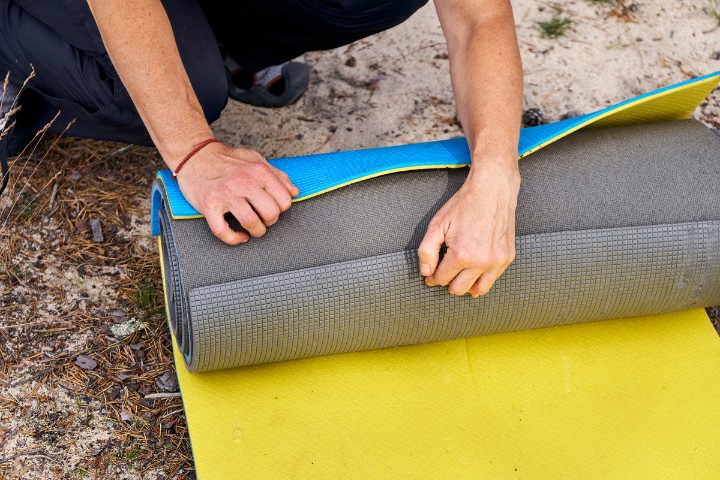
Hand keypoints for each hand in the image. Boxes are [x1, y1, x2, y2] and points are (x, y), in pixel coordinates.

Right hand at [176, 142, 298, 243]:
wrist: (195, 155)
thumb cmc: (227, 159)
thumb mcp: (256, 160)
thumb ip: (277, 175)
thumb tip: (294, 192)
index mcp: (258, 171)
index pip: (284, 200)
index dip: (282, 209)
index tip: (273, 208)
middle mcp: (244, 182)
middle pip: (271, 213)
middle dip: (270, 221)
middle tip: (263, 218)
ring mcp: (225, 195)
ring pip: (251, 223)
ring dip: (256, 231)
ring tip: (253, 228)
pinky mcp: (209, 206)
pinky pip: (223, 231)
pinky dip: (234, 239)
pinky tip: (239, 236)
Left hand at [418, 159, 519, 296]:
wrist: (492, 189)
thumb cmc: (464, 205)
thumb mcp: (437, 224)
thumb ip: (427, 251)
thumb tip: (426, 273)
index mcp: (461, 254)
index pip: (441, 279)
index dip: (433, 277)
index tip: (432, 274)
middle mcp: (481, 262)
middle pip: (458, 288)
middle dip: (448, 282)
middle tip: (444, 273)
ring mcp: (496, 261)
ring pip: (478, 290)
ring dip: (466, 286)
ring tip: (459, 275)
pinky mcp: (507, 257)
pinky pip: (492, 279)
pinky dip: (481, 278)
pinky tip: (474, 269)